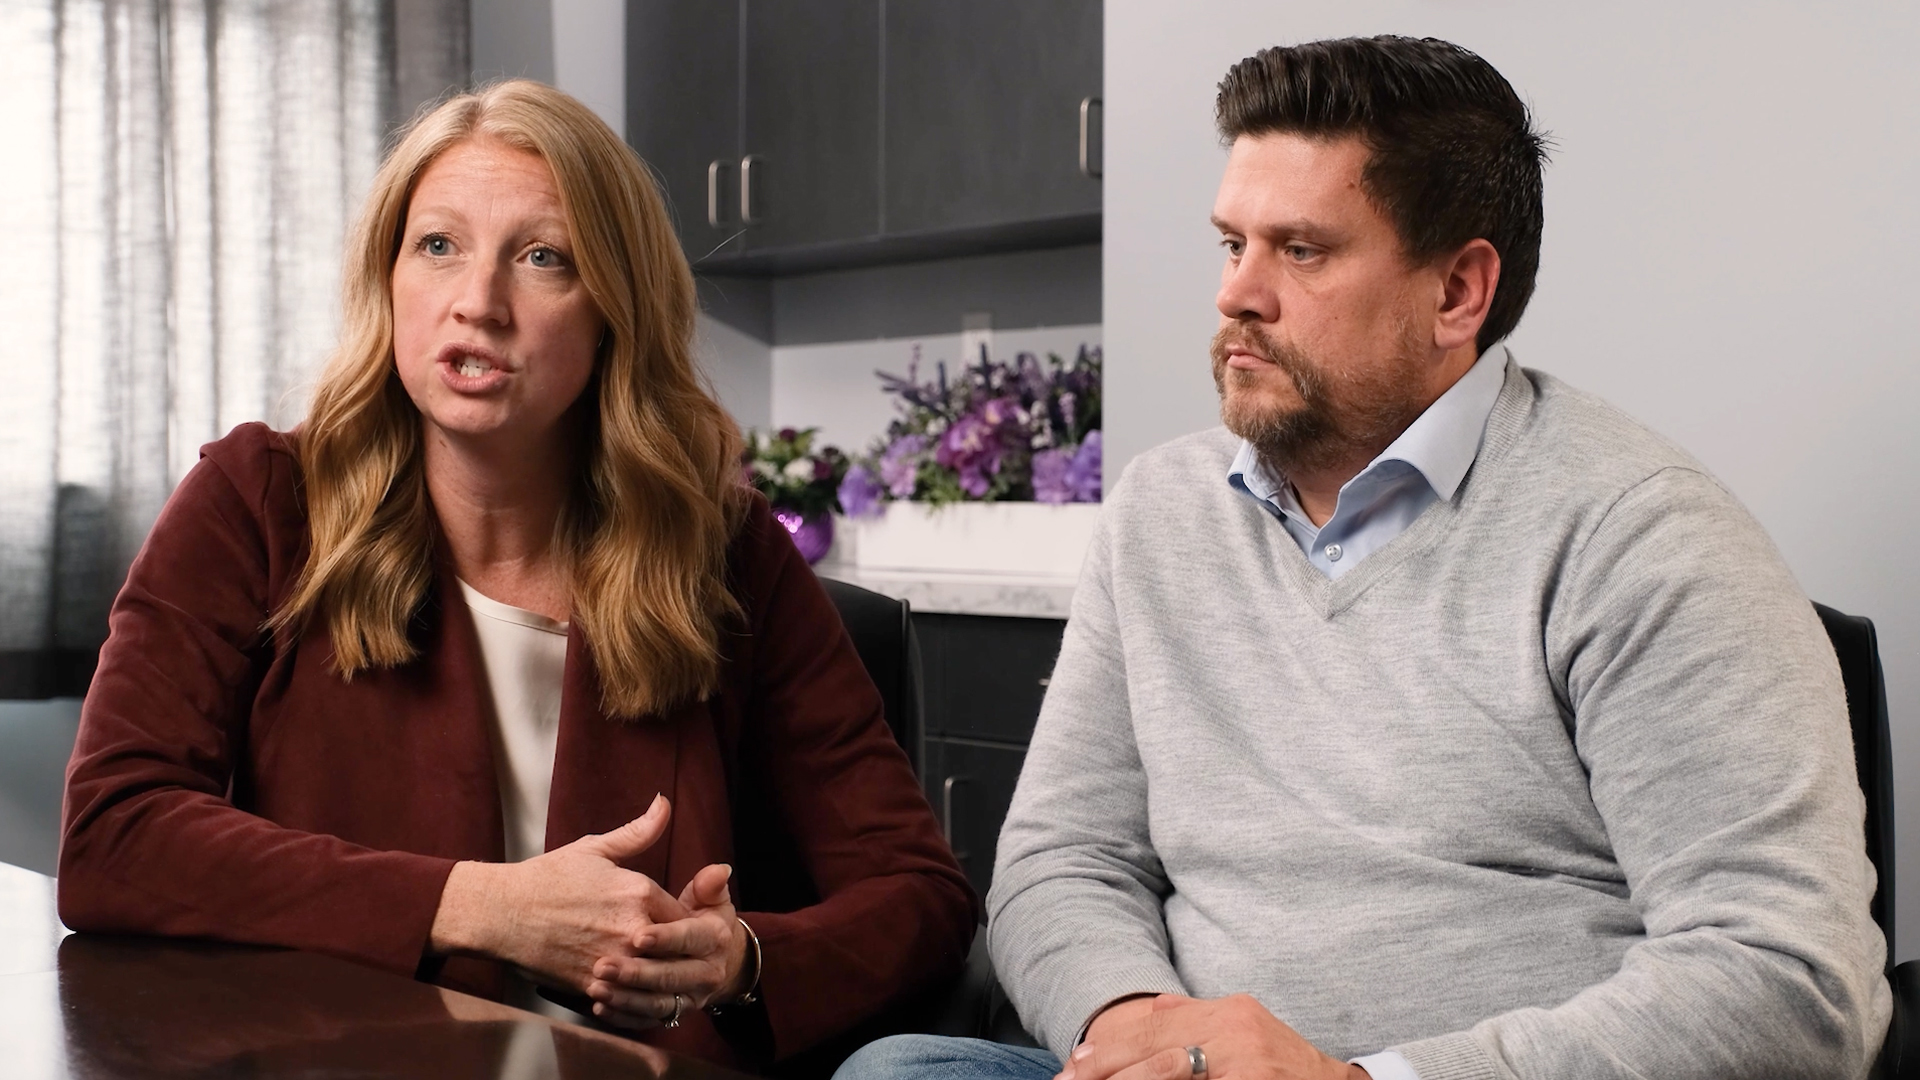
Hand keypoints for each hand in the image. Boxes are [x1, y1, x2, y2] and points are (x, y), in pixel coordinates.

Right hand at [429, 794, 691, 1006]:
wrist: (500, 913)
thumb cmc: (546, 878)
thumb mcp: (595, 849)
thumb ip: (638, 831)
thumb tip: (664, 802)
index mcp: (639, 892)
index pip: (689, 918)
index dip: (694, 927)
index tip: (694, 933)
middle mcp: (632, 928)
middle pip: (681, 953)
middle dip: (686, 957)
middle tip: (689, 961)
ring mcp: (613, 961)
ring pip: (659, 980)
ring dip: (665, 980)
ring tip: (668, 981)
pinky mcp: (593, 985)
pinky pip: (629, 999)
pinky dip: (637, 998)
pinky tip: (637, 993)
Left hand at [584, 859, 749, 1028]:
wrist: (711, 959)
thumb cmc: (701, 920)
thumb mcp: (708, 899)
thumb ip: (707, 885)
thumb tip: (720, 869)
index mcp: (715, 938)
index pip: (689, 937)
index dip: (665, 937)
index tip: (637, 936)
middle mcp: (708, 972)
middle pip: (670, 975)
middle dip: (636, 973)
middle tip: (602, 965)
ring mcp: (690, 998)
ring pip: (657, 1004)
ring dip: (624, 998)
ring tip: (595, 987)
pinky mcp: (674, 1015)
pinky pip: (647, 1021)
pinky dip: (623, 1016)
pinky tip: (599, 1007)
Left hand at [1062, 994, 1365, 1079]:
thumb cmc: (1285, 1066)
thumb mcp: (1246, 1031)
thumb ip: (1199, 1018)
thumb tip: (1154, 1009)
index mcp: (1230, 1011)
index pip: (1157, 1026)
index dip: (1113, 1045)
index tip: (1077, 1062)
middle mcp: (1238, 1031)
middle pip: (1157, 1051)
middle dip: (1110, 1070)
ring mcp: (1249, 1063)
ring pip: (1171, 1074)